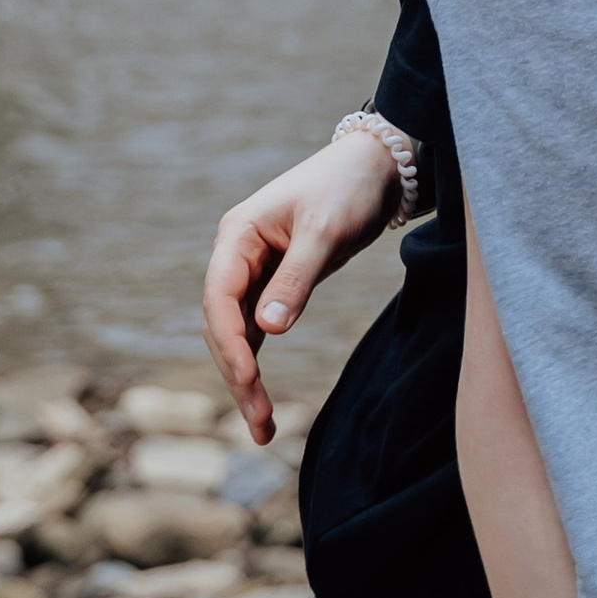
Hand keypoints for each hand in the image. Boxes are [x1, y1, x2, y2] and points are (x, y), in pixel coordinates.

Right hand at [202, 135, 397, 443]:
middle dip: (237, 373)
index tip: (249, 380)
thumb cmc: (348, 188)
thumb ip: (296, 280)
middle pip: (222, 324)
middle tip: (260, 421)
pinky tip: (263, 403)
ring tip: (262, 429)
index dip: (229, 342)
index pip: (219, 298)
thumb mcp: (326, 232)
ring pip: (236, 334)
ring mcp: (253, 271)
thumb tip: (267, 330)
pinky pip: (257, 331)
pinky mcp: (275, 285)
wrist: (377, 168)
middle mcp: (237, 255)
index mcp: (238, 235)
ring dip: (244, 379)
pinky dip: (258, 364)